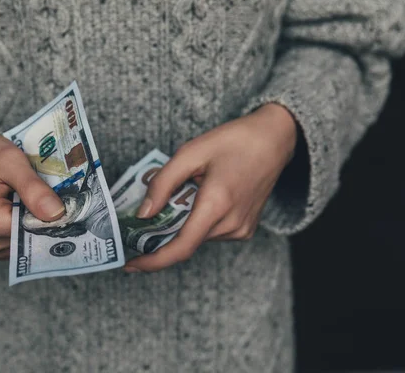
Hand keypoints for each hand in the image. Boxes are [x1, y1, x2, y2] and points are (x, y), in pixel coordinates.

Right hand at [0, 128, 64, 258]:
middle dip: (50, 216)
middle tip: (58, 191)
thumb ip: (32, 188)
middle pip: (34, 236)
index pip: (35, 229)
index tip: (70, 197)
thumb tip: (58, 214)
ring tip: (40, 193)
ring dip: (42, 218)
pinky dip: (33, 221)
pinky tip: (33, 203)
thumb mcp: (10, 161)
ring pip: (32, 239)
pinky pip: (25, 238)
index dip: (56, 214)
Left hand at [124, 103, 296, 272]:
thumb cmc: (233, 141)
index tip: (131, 265)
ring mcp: (241, 229)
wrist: (274, 139)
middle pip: (185, 241)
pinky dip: (196, 221)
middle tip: (143, 215)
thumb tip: (143, 214)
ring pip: (197, 236)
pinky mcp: (245, 229)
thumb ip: (162, 183)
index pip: (181, 247)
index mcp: (217, 204)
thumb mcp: (190, 152)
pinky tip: (199, 197)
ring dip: (180, 223)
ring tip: (182, 192)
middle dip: (161, 233)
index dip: (153, 261)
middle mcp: (231, 224)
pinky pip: (210, 232)